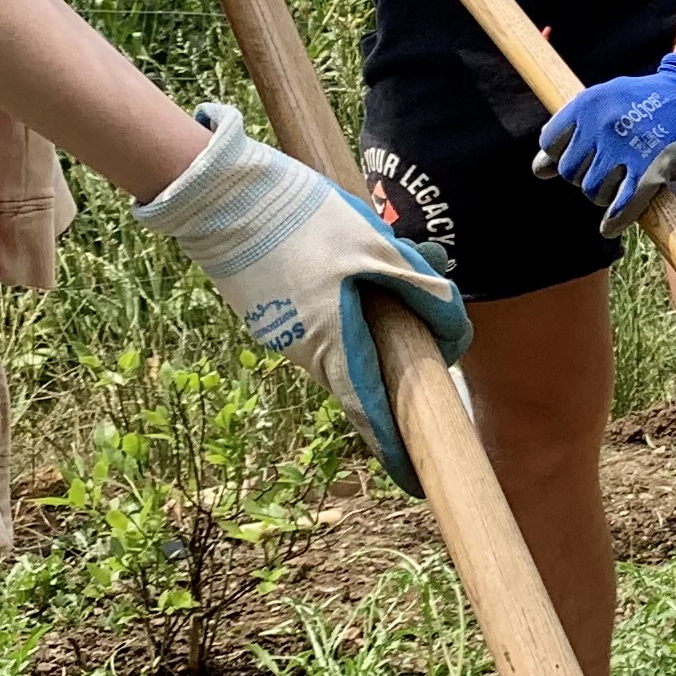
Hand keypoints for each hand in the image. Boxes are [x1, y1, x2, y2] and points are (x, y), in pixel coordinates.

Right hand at [134, 105, 468, 493]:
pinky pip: (321, 329)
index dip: (395, 450)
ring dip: (371, 341)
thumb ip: (419, 289)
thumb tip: (452, 330)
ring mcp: (284, 333)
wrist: (223, 196)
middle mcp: (306, 352)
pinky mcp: (272, 312)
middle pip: (362, 383)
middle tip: (425, 384)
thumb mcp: (376, 247)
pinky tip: (354, 278)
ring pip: (343, 351)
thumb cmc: (304, 220)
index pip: (371, 416)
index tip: (416, 479)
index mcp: (335, 345)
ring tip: (395, 299)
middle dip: (393, 387)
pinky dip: (346, 320)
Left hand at [536, 52, 675, 223]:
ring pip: (595, 191)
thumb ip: (571, 132)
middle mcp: (601, 125)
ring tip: (623, 184)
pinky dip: (615, 220)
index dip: (564, 156)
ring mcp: (626, 148)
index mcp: (587, 104)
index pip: (550, 145)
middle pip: (571, 173)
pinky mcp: (652, 169)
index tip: (584, 157)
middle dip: (586, 177)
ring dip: (605, 195)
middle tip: (611, 170)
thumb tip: (538, 171)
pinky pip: (624, 205)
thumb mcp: (607, 100)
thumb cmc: (651, 100)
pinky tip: (610, 226)